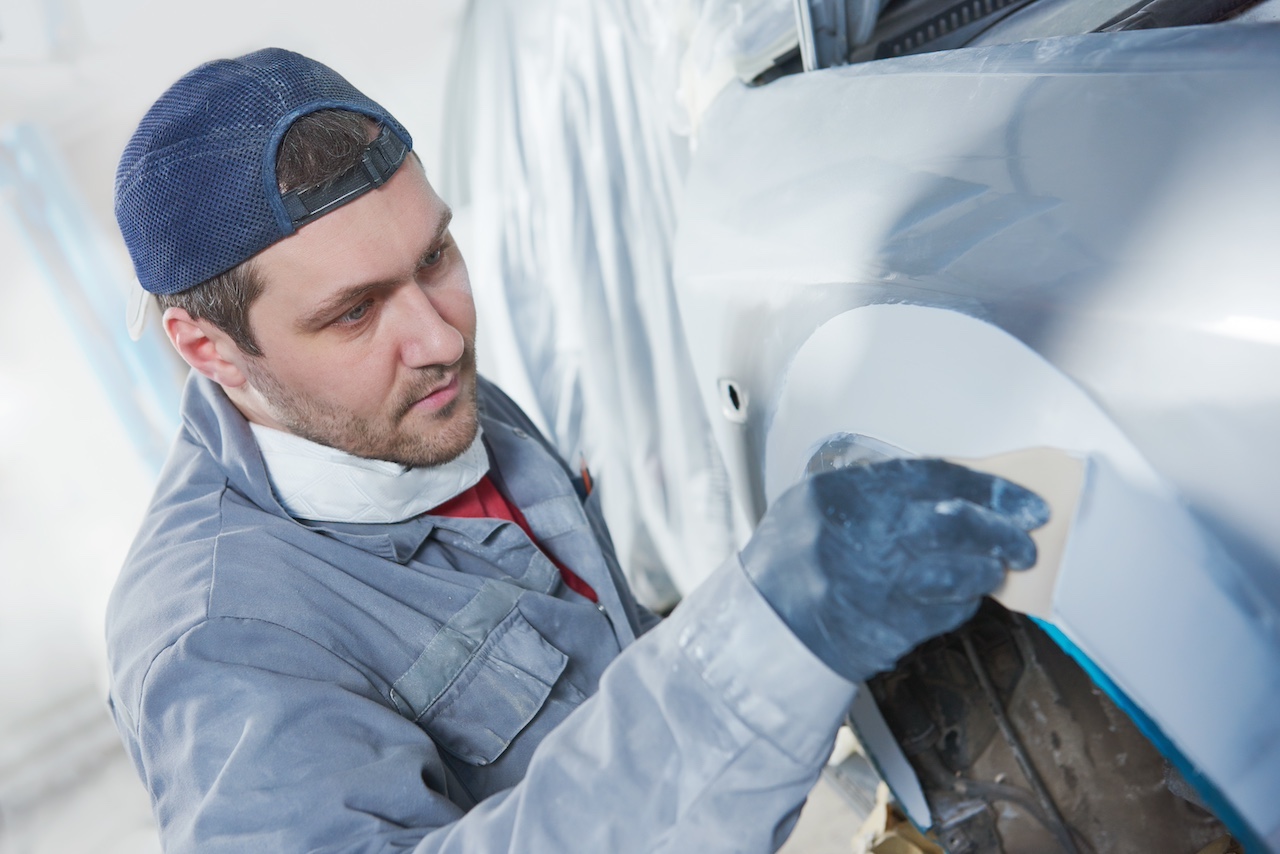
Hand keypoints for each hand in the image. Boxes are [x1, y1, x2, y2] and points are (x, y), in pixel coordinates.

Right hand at [741, 458, 1049, 682]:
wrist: (765, 627)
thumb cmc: (790, 561)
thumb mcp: (816, 502)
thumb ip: (875, 490)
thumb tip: (949, 489)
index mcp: (843, 495)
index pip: (934, 478)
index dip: (988, 488)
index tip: (1021, 499)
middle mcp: (862, 539)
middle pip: (956, 525)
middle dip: (1003, 531)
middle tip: (1024, 537)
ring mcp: (877, 588)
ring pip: (960, 573)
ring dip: (989, 569)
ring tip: (997, 566)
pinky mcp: (889, 630)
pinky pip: (947, 611)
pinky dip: (963, 601)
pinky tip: (964, 594)